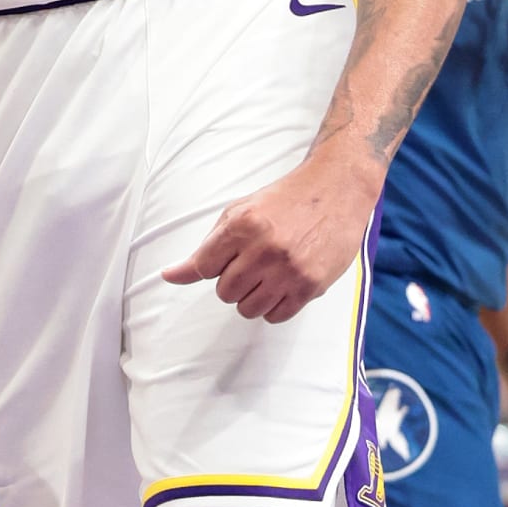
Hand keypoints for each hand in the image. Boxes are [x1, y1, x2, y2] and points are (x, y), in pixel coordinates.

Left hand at [163, 151, 372, 323]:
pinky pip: (276, 316)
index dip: (200, 269)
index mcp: (242, 225)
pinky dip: (272, 306)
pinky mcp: (311, 286)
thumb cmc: (284, 199)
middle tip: (247, 264)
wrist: (335, 190)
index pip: (203, 266)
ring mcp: (288, 270)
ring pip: (248, 308)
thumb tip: (171, 275)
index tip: (191, 271)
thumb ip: (209, 244)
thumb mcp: (240, 209)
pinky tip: (280, 286)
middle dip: (231, 281)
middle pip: (224, 292)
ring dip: (251, 297)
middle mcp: (264, 250)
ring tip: (265, 275)